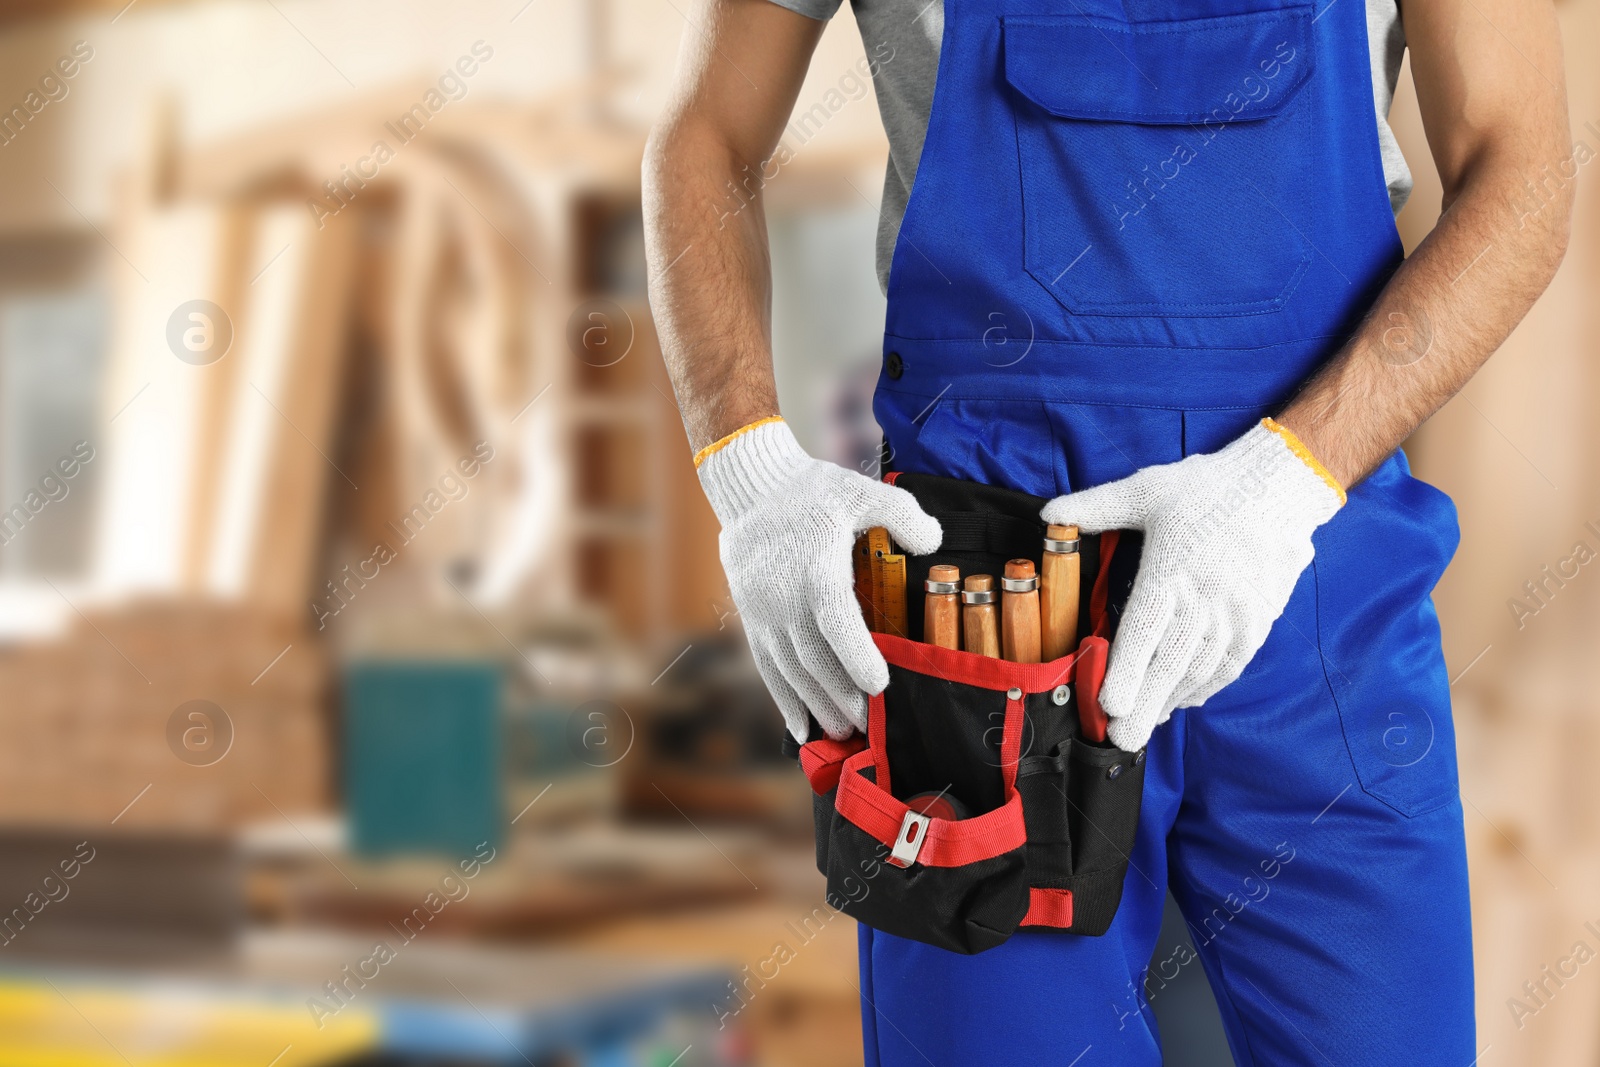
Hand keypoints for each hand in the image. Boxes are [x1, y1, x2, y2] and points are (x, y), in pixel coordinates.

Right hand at [698, 418, 941, 740]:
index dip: (856, 657)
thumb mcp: (863, 490)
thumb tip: (934, 541)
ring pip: (790, 670)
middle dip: (842, 696)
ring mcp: (764, 613)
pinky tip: (800, 729)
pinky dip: (783, 701)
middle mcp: (785, 598)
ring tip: (841, 732)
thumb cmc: (815, 491)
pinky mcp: (752, 620)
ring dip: (816, 705)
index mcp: (816, 570)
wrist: (752, 489)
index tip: (880, 685)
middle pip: (815, 658)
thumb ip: (903, 513)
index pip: (836, 622)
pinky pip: (767, 667)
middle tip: (869, 725)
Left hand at [1040, 420, 1344, 750]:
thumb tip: (1048, 515)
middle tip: (1122, 738)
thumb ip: (1096, 507)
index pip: (1144, 630)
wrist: (1280, 487)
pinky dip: (1206, 688)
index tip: (1110, 704)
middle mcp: (1204, 599)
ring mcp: (1235, 613)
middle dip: (1145, 704)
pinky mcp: (1258, 620)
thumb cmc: (1206, 488)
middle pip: (1170, 662)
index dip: (1126, 670)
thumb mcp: (1146, 489)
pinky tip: (1184, 702)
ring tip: (1146, 725)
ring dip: (1172, 701)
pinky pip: (1230, 665)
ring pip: (1200, 670)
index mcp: (1171, 570)